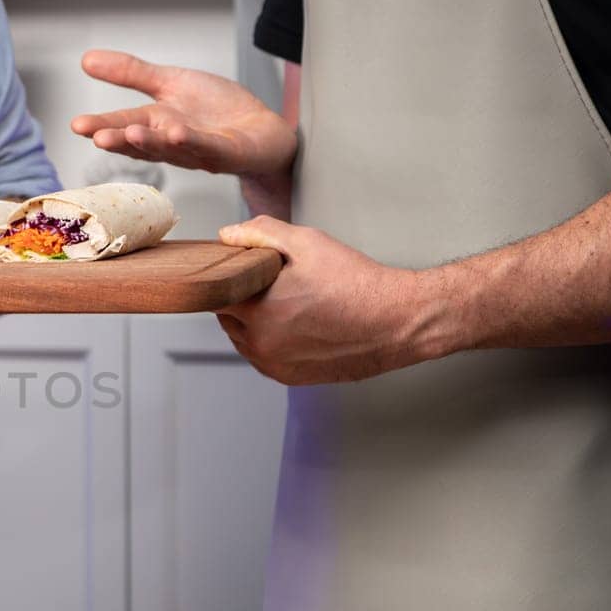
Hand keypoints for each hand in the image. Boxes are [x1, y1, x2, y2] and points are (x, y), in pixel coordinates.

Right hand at [71, 50, 296, 210]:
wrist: (263, 132)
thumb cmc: (217, 112)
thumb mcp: (170, 82)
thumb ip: (130, 73)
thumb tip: (87, 59)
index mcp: (157, 123)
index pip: (124, 125)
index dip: (102, 125)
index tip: (78, 125)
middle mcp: (173, 141)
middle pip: (142, 141)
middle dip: (120, 140)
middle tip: (97, 136)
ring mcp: (199, 150)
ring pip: (171, 148)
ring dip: (151, 143)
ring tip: (132, 133)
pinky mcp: (227, 152)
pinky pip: (208, 147)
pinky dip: (192, 141)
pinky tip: (177, 133)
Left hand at [214, 217, 449, 384]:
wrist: (396, 320)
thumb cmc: (356, 282)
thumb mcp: (307, 242)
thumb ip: (261, 234)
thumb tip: (227, 236)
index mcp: (256, 312)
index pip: (214, 294)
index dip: (226, 277)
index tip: (242, 269)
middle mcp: (260, 344)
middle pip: (228, 317)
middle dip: (241, 298)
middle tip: (273, 282)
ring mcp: (274, 364)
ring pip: (244, 338)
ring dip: (254, 321)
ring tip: (289, 302)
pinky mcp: (289, 377)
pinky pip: (264, 355)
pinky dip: (271, 339)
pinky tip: (296, 322)